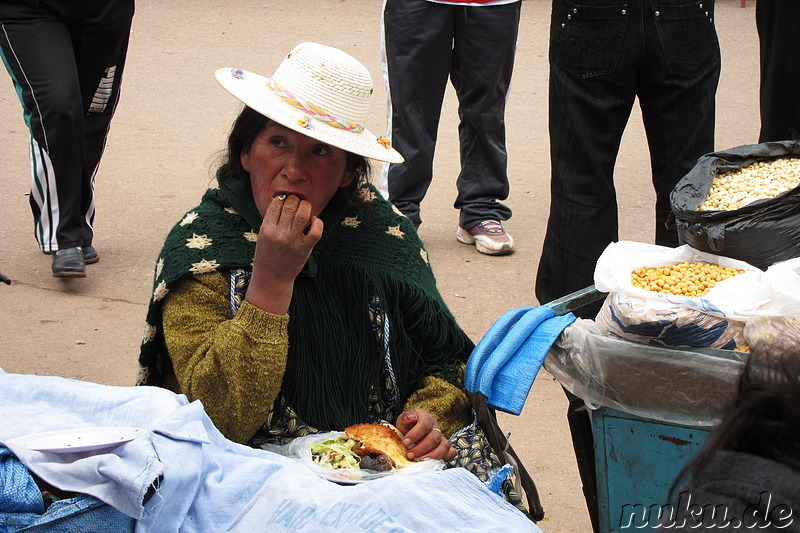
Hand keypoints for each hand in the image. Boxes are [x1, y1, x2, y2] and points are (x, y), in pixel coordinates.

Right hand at [245, 195, 322, 313]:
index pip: (277, 204)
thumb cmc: (267, 255)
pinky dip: (317, 222)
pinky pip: (316, 230)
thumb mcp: (263, 235)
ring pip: (303, 214)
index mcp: (266, 229)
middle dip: (295, 200)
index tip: (286, 200)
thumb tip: (284, 201)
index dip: (283, 198)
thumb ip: (272, 220)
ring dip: (306, 207)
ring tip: (305, 208)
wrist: (272, 278)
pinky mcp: (305, 248)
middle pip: (290, 206)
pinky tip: (313, 221)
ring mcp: (293, 241)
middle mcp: (279, 234)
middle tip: (297, 202)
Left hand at [395, 408, 455, 461]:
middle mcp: (436, 428)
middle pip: (435, 437)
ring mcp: (442, 438)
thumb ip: (405, 419)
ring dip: (433, 455)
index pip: (425, 424)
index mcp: (426, 418)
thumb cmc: (407, 427)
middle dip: (422, 448)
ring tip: (421, 461)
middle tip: (410, 455)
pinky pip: (451, 452)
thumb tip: (412, 418)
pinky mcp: (445, 448)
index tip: (405, 443)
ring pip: (444, 446)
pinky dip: (445, 458)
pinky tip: (434, 463)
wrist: (411, 432)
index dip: (416, 434)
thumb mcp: (403, 421)